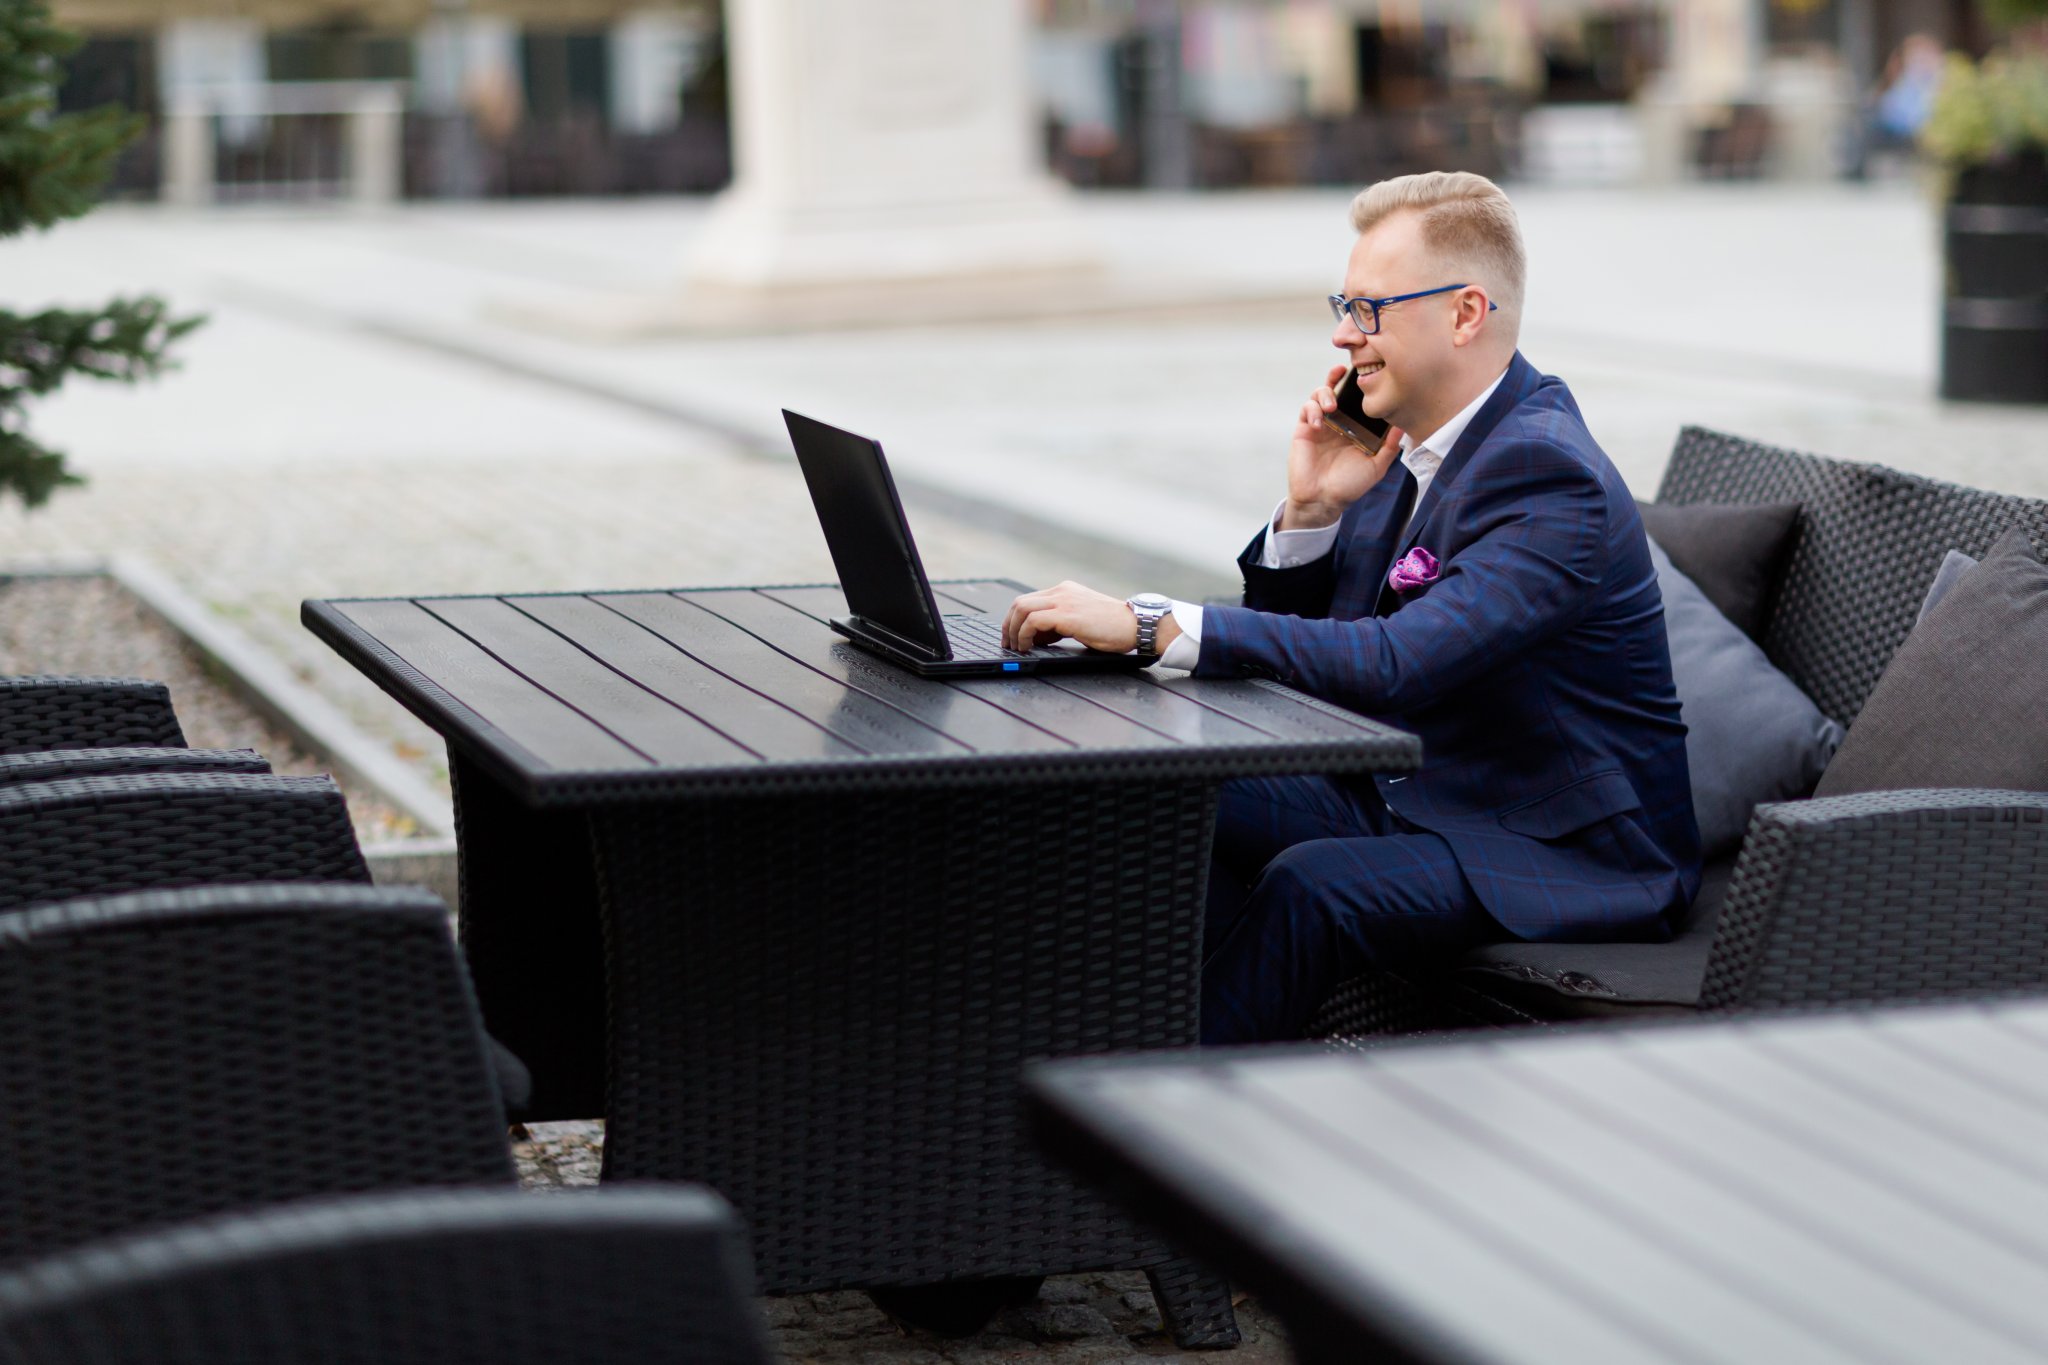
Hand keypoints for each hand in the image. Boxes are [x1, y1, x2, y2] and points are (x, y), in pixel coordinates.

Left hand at [1003, 581, 1140, 652]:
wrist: (1136, 625)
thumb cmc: (1115, 628)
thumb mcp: (1082, 620)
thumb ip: (1061, 623)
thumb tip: (1038, 637)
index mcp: (1066, 590)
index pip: (1029, 600)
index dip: (1016, 619)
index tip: (1014, 637)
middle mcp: (1062, 591)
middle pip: (1020, 602)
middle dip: (1009, 624)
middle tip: (1008, 643)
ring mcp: (1063, 600)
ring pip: (1022, 609)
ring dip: (1013, 630)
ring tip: (1016, 647)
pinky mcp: (1066, 614)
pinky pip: (1033, 621)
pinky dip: (1024, 635)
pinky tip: (1027, 647)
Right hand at [1284, 362, 1405, 530]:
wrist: (1323, 500)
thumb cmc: (1349, 485)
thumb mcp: (1376, 466)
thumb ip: (1390, 446)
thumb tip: (1403, 425)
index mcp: (1354, 427)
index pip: (1357, 399)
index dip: (1359, 384)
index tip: (1367, 372)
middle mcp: (1338, 422)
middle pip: (1337, 388)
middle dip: (1339, 376)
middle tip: (1344, 371)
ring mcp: (1320, 424)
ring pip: (1319, 394)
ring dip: (1325, 392)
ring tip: (1332, 405)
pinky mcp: (1304, 430)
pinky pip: (1306, 409)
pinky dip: (1313, 409)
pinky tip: (1320, 422)